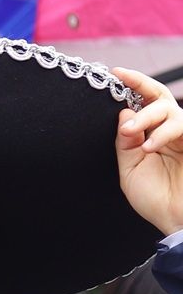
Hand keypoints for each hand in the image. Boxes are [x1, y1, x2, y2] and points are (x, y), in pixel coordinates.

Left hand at [113, 66, 182, 236]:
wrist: (176, 220)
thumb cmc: (155, 198)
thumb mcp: (130, 169)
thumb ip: (125, 142)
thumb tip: (125, 111)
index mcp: (154, 133)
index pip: (146, 101)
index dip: (135, 83)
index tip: (116, 73)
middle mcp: (171, 130)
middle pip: (160, 98)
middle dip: (142, 98)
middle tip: (127, 126)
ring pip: (172, 110)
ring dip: (150, 119)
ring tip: (137, 140)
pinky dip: (165, 132)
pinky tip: (152, 146)